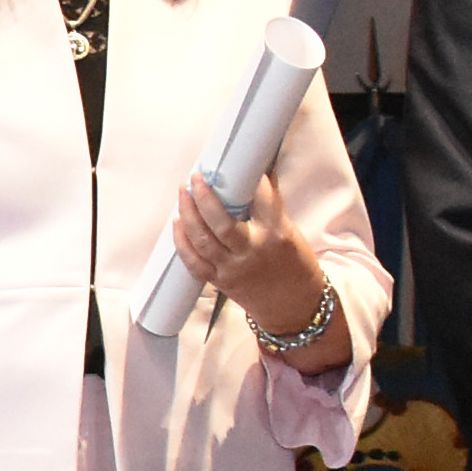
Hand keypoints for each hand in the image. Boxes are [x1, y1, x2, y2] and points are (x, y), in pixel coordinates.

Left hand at [172, 174, 334, 352]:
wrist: (294, 307)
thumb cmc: (294, 266)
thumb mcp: (289, 232)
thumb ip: (270, 207)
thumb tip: (258, 174)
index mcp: (276, 234)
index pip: (260, 200)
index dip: (249, 180)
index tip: (238, 164)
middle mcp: (252, 251)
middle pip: (221, 222)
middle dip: (204, 198)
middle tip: (196, 178)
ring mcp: (234, 268)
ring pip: (203, 241)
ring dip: (188, 215)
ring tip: (183, 195)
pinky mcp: (221, 282)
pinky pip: (195, 263)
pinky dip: (182, 244)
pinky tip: (177, 225)